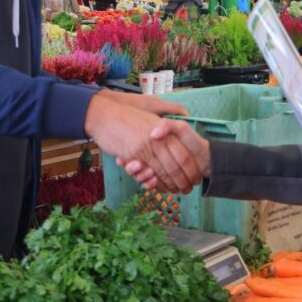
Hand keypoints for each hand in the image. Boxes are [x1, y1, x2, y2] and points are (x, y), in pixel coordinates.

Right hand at [83, 94, 202, 192]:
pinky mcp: (133, 155)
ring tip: (179, 191)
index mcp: (165, 129)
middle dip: (186, 178)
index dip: (192, 166)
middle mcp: (159, 138)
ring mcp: (147, 147)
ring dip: (173, 183)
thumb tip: (185, 113)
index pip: (185, 152)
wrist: (104, 115)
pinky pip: (148, 173)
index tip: (196, 175)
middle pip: (179, 163)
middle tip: (190, 188)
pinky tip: (161, 187)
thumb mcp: (151, 111)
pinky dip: (156, 183)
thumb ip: (167, 119)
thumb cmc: (126, 115)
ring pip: (165, 170)